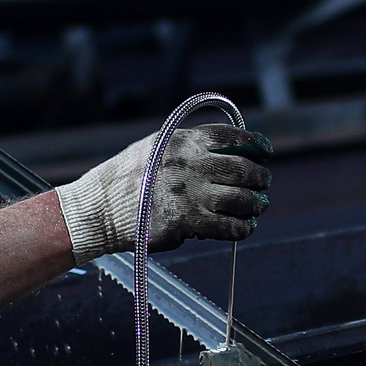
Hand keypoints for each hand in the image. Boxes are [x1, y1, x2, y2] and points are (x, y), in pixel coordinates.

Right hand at [55, 124, 272, 259]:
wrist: (99, 209)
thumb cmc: (128, 178)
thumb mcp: (156, 146)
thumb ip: (190, 146)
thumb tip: (231, 153)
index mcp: (182, 140)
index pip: (231, 137)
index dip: (255, 144)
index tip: (266, 152)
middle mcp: (189, 163)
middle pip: (242, 169)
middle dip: (260, 178)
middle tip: (264, 184)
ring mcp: (189, 193)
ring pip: (241, 199)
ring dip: (255, 205)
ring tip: (257, 207)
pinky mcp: (186, 222)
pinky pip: (228, 227)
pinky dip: (242, 228)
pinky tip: (244, 228)